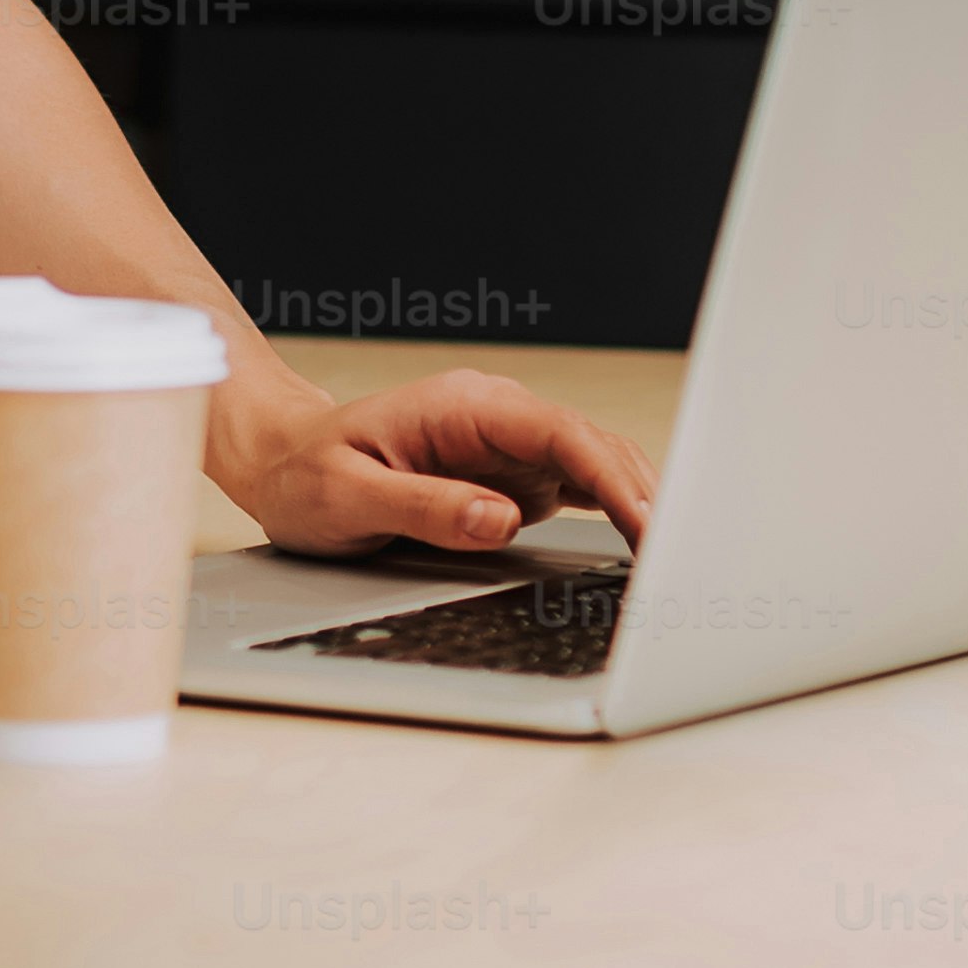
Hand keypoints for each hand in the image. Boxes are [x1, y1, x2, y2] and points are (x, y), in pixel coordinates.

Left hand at [205, 362, 655, 557]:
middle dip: (645, 495)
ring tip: (679, 560)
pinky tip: (646, 546)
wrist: (283, 460)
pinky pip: (580, 487)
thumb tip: (498, 519)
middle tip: (684, 558)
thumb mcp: (347, 496)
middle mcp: (496, 418)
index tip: (648, 522)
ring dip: (640, 504)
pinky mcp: (514, 476)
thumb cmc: (304, 474)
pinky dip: (618, 513)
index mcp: (462, 407)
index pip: (558, 432)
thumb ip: (424, 507)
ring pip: (598, 465)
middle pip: (593, 446)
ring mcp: (510, 446)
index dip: (611, 477)